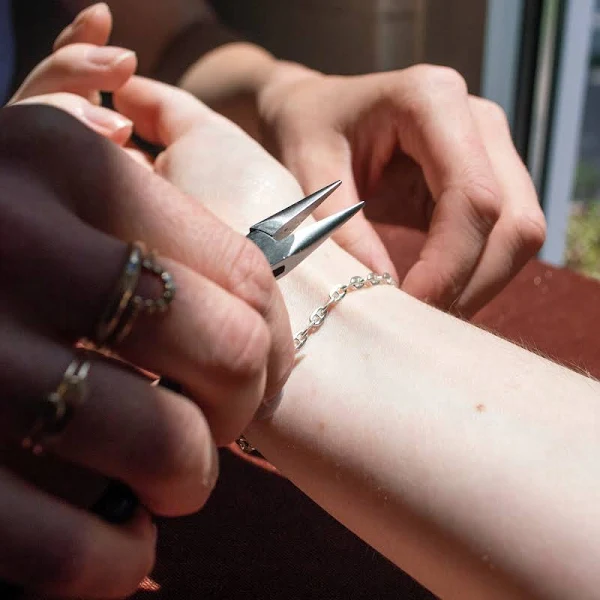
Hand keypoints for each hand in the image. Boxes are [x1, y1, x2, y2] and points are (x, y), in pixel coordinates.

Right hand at [0, 8, 292, 597]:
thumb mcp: (26, 160)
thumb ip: (87, 121)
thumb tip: (121, 59)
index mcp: (58, 161)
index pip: (245, 268)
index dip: (270, 334)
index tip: (254, 363)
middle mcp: (11, 239)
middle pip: (221, 349)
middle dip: (238, 404)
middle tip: (217, 423)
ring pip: (159, 441)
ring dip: (184, 475)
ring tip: (170, 481)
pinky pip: (66, 547)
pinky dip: (111, 562)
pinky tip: (121, 548)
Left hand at [256, 62, 545, 316]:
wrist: (313, 112)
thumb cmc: (305, 132)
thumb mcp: (307, 174)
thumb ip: (341, 230)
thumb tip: (385, 290)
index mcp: (433, 99)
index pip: (473, 196)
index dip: (449, 264)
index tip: (408, 305)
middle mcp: (477, 120)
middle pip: (513, 221)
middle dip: (471, 282)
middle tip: (418, 322)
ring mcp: (489, 148)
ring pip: (519, 234)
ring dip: (478, 284)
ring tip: (424, 313)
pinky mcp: (485, 178)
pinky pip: (501, 237)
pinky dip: (474, 273)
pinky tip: (434, 293)